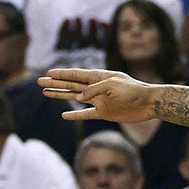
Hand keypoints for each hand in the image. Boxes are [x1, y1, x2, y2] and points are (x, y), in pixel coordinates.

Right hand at [39, 69, 156, 123]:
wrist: (148, 103)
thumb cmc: (133, 90)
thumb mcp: (113, 85)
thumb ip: (95, 89)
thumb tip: (79, 98)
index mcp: (99, 77)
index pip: (76, 74)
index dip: (62, 74)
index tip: (48, 73)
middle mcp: (96, 88)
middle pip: (71, 85)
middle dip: (56, 83)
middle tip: (39, 82)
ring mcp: (99, 100)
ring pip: (75, 97)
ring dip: (61, 95)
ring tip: (46, 93)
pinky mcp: (104, 113)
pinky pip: (86, 114)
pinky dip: (75, 115)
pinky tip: (64, 114)